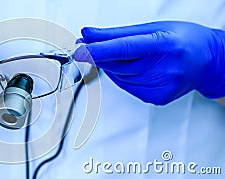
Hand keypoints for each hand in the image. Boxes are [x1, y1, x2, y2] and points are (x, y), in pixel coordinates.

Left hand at [76, 21, 224, 104]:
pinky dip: (123, 76)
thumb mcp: (152, 28)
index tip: (79, 50)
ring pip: (120, 76)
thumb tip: (89, 34)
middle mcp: (164, 68)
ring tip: (127, 54)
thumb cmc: (183, 40)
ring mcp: (161, 86)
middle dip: (99, 55)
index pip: (123, 48)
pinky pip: (127, 86)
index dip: (98, 50)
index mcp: (164, 45)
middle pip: (118, 65)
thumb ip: (117, 34)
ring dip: (113, 65)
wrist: (208, 61)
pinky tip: (134, 67)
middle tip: (86, 45)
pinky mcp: (157, 98)